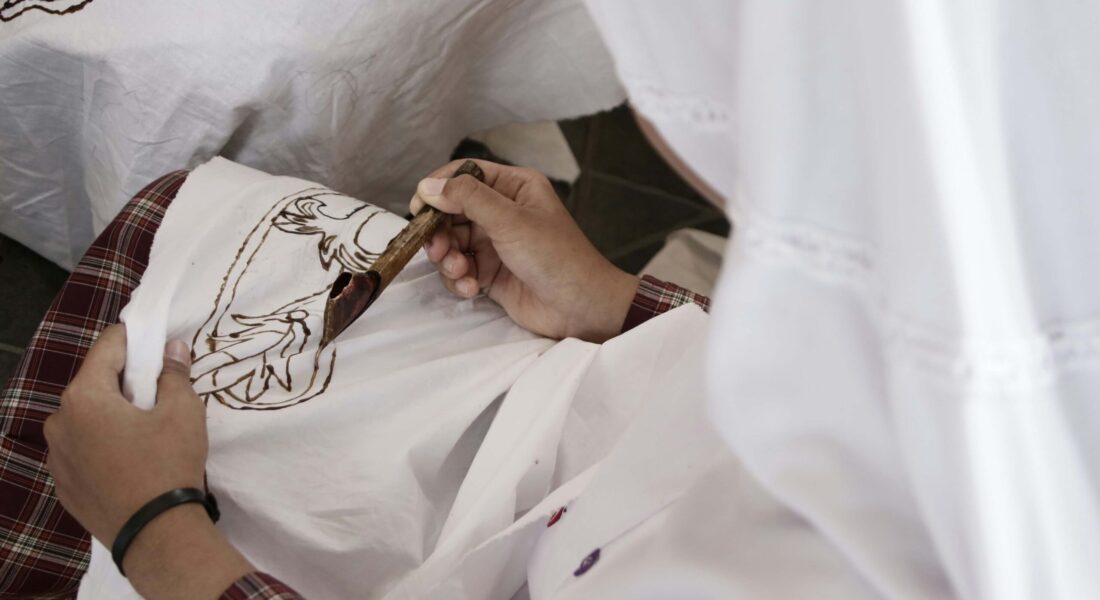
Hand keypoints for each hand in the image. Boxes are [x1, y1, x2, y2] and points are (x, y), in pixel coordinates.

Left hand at [45, 325, 251, 597]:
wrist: (155, 533)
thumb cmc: (168, 463)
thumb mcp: (183, 411)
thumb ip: (174, 374)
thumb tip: (172, 349)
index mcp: (84, 396)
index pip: (107, 347)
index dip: (134, 338)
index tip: (155, 340)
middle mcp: (59, 421)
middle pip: (94, 384)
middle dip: (123, 381)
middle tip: (156, 392)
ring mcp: (57, 456)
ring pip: (86, 419)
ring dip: (110, 415)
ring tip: (143, 431)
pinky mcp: (63, 484)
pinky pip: (83, 450)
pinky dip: (102, 446)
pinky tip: (129, 460)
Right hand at [411, 160, 639, 342]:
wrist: (580, 308)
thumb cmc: (557, 258)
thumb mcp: (511, 221)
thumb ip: (467, 199)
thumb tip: (429, 186)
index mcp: (514, 188)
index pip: (465, 175)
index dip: (439, 188)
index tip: (419, 207)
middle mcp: (503, 212)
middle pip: (451, 212)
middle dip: (440, 232)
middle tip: (437, 250)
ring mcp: (496, 244)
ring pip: (451, 244)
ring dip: (448, 259)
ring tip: (461, 272)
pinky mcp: (491, 273)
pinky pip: (459, 270)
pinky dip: (458, 279)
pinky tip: (471, 288)